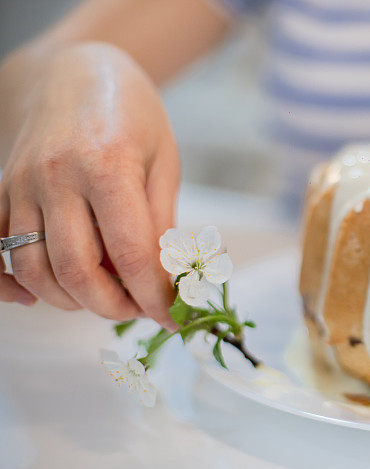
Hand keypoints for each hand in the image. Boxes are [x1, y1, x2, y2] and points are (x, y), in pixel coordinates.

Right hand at [0, 43, 177, 327]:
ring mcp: (21, 185)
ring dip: (72, 301)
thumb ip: (161, 222)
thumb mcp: (163, 162)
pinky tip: (42, 297)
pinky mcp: (2, 190)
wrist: (72, 70)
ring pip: (34, 270)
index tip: (173, 318)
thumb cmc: (131, 113)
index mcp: (106, 165)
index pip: (131, 255)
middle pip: (77, 272)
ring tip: (107, 298)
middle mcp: (55, 177)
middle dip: (114, 306)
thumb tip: (166, 280)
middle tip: (140, 309)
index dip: (154, 297)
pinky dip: (18, 284)